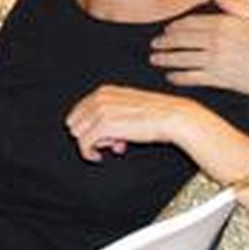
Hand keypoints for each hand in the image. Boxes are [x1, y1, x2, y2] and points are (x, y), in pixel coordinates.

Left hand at [65, 85, 213, 162]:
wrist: (172, 117)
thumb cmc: (156, 114)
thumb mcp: (129, 108)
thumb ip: (112, 117)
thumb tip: (106, 138)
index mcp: (104, 91)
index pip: (79, 111)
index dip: (90, 126)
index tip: (105, 135)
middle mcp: (99, 98)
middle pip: (76, 123)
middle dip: (91, 134)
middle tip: (112, 142)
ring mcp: (100, 111)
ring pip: (79, 134)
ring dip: (94, 144)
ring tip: (115, 146)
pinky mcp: (103, 126)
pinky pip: (83, 144)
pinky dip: (88, 154)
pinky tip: (98, 158)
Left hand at [149, 0, 248, 106]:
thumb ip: (237, 7)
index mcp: (227, 24)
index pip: (192, 23)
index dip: (176, 27)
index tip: (168, 29)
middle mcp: (218, 41)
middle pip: (182, 39)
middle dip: (165, 42)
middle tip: (155, 44)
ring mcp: (217, 61)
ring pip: (183, 58)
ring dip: (166, 59)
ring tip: (155, 59)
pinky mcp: (220, 79)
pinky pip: (193, 77)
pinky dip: (179, 77)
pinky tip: (171, 77)